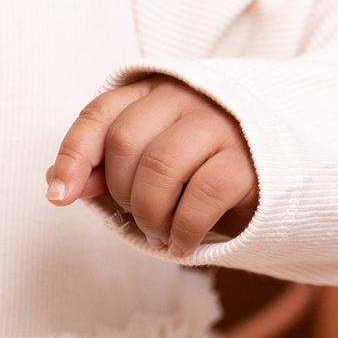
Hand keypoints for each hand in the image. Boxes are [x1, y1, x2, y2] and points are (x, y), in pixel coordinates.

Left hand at [46, 77, 258, 258]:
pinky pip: (202, 195)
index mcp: (154, 93)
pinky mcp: (249, 160)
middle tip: (138, 218)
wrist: (280, 176)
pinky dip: (183, 230)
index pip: (99, 115)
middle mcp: (186, 99)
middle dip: (121, 194)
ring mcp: (221, 125)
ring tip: (159, 235)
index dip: (74, 156)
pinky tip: (182, 244)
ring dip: (150, 215)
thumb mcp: (150, 165)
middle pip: (125, 143)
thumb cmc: (200, 171)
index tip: (59, 197)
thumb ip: (104, 168)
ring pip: (160, 167)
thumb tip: (57, 186)